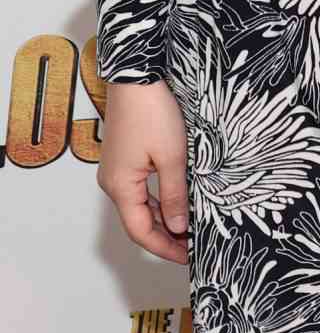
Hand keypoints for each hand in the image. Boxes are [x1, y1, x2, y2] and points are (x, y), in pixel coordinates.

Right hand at [97, 81, 190, 263]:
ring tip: (190, 229)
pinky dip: (159, 201)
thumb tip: (179, 227)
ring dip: (164, 219)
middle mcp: (113, 182)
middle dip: (165, 237)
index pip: (141, 232)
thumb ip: (175, 194)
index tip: (188, 257)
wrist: (136, 76)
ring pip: (140, 206)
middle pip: (138, 222)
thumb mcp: (173, 156)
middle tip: (193, 247)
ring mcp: (117, 170)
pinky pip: (140, 190)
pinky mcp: (124, 158)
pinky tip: (178, 202)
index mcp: (121, 186)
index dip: (165, 248)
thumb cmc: (152, 111)